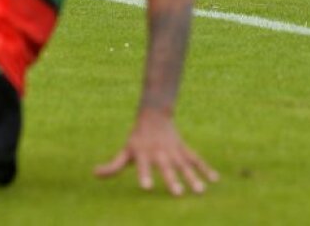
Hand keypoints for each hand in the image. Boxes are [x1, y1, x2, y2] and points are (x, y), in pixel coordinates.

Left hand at [94, 110, 217, 196]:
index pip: (143, 167)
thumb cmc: (137, 138)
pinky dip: (206, 168)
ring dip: (193, 177)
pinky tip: (215, 179)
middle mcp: (160, 154)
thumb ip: (112, 166)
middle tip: (178, 194)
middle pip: (167, 169)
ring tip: (200, 191)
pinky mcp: (184, 149)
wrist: (155, 114)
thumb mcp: (125, 150)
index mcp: (144, 155)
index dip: (144, 176)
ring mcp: (174, 151)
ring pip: (185, 165)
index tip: (147, 187)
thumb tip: (94, 173)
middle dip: (173, 180)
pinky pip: (197, 159)